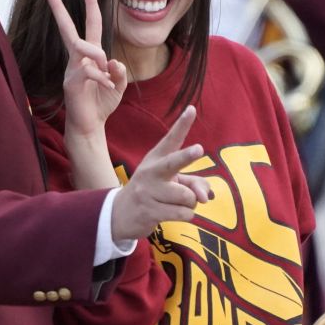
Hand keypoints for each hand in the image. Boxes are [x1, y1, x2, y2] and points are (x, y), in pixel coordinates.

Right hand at [44, 0, 126, 137]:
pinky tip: (109, 88)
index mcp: (90, 55)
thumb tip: (112, 60)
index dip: (90, 5)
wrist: (90, 126)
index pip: (90, 24)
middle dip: (58, 8)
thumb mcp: (118, 85)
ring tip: (108, 77)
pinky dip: (103, 78)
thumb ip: (118, 71)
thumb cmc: (101, 104)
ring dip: (100, 58)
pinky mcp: (71, 82)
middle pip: (66, 28)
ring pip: (83, 47)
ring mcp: (72, 69)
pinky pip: (89, 70)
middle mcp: (78, 58)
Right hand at [112, 106, 212, 240]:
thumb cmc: (153, 192)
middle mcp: (151, 172)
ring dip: (190, 203)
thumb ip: (195, 184)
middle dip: (187, 156)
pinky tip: (173, 213)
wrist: (119, 214)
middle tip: (199, 149)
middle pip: (173, 163)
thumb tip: (205, 198)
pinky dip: (186, 215)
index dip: (182, 124)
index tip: (192, 109)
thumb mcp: (171, 182)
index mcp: (156, 158)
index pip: (171, 139)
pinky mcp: (149, 211)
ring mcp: (148, 191)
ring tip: (177, 203)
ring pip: (187, 196)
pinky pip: (183, 213)